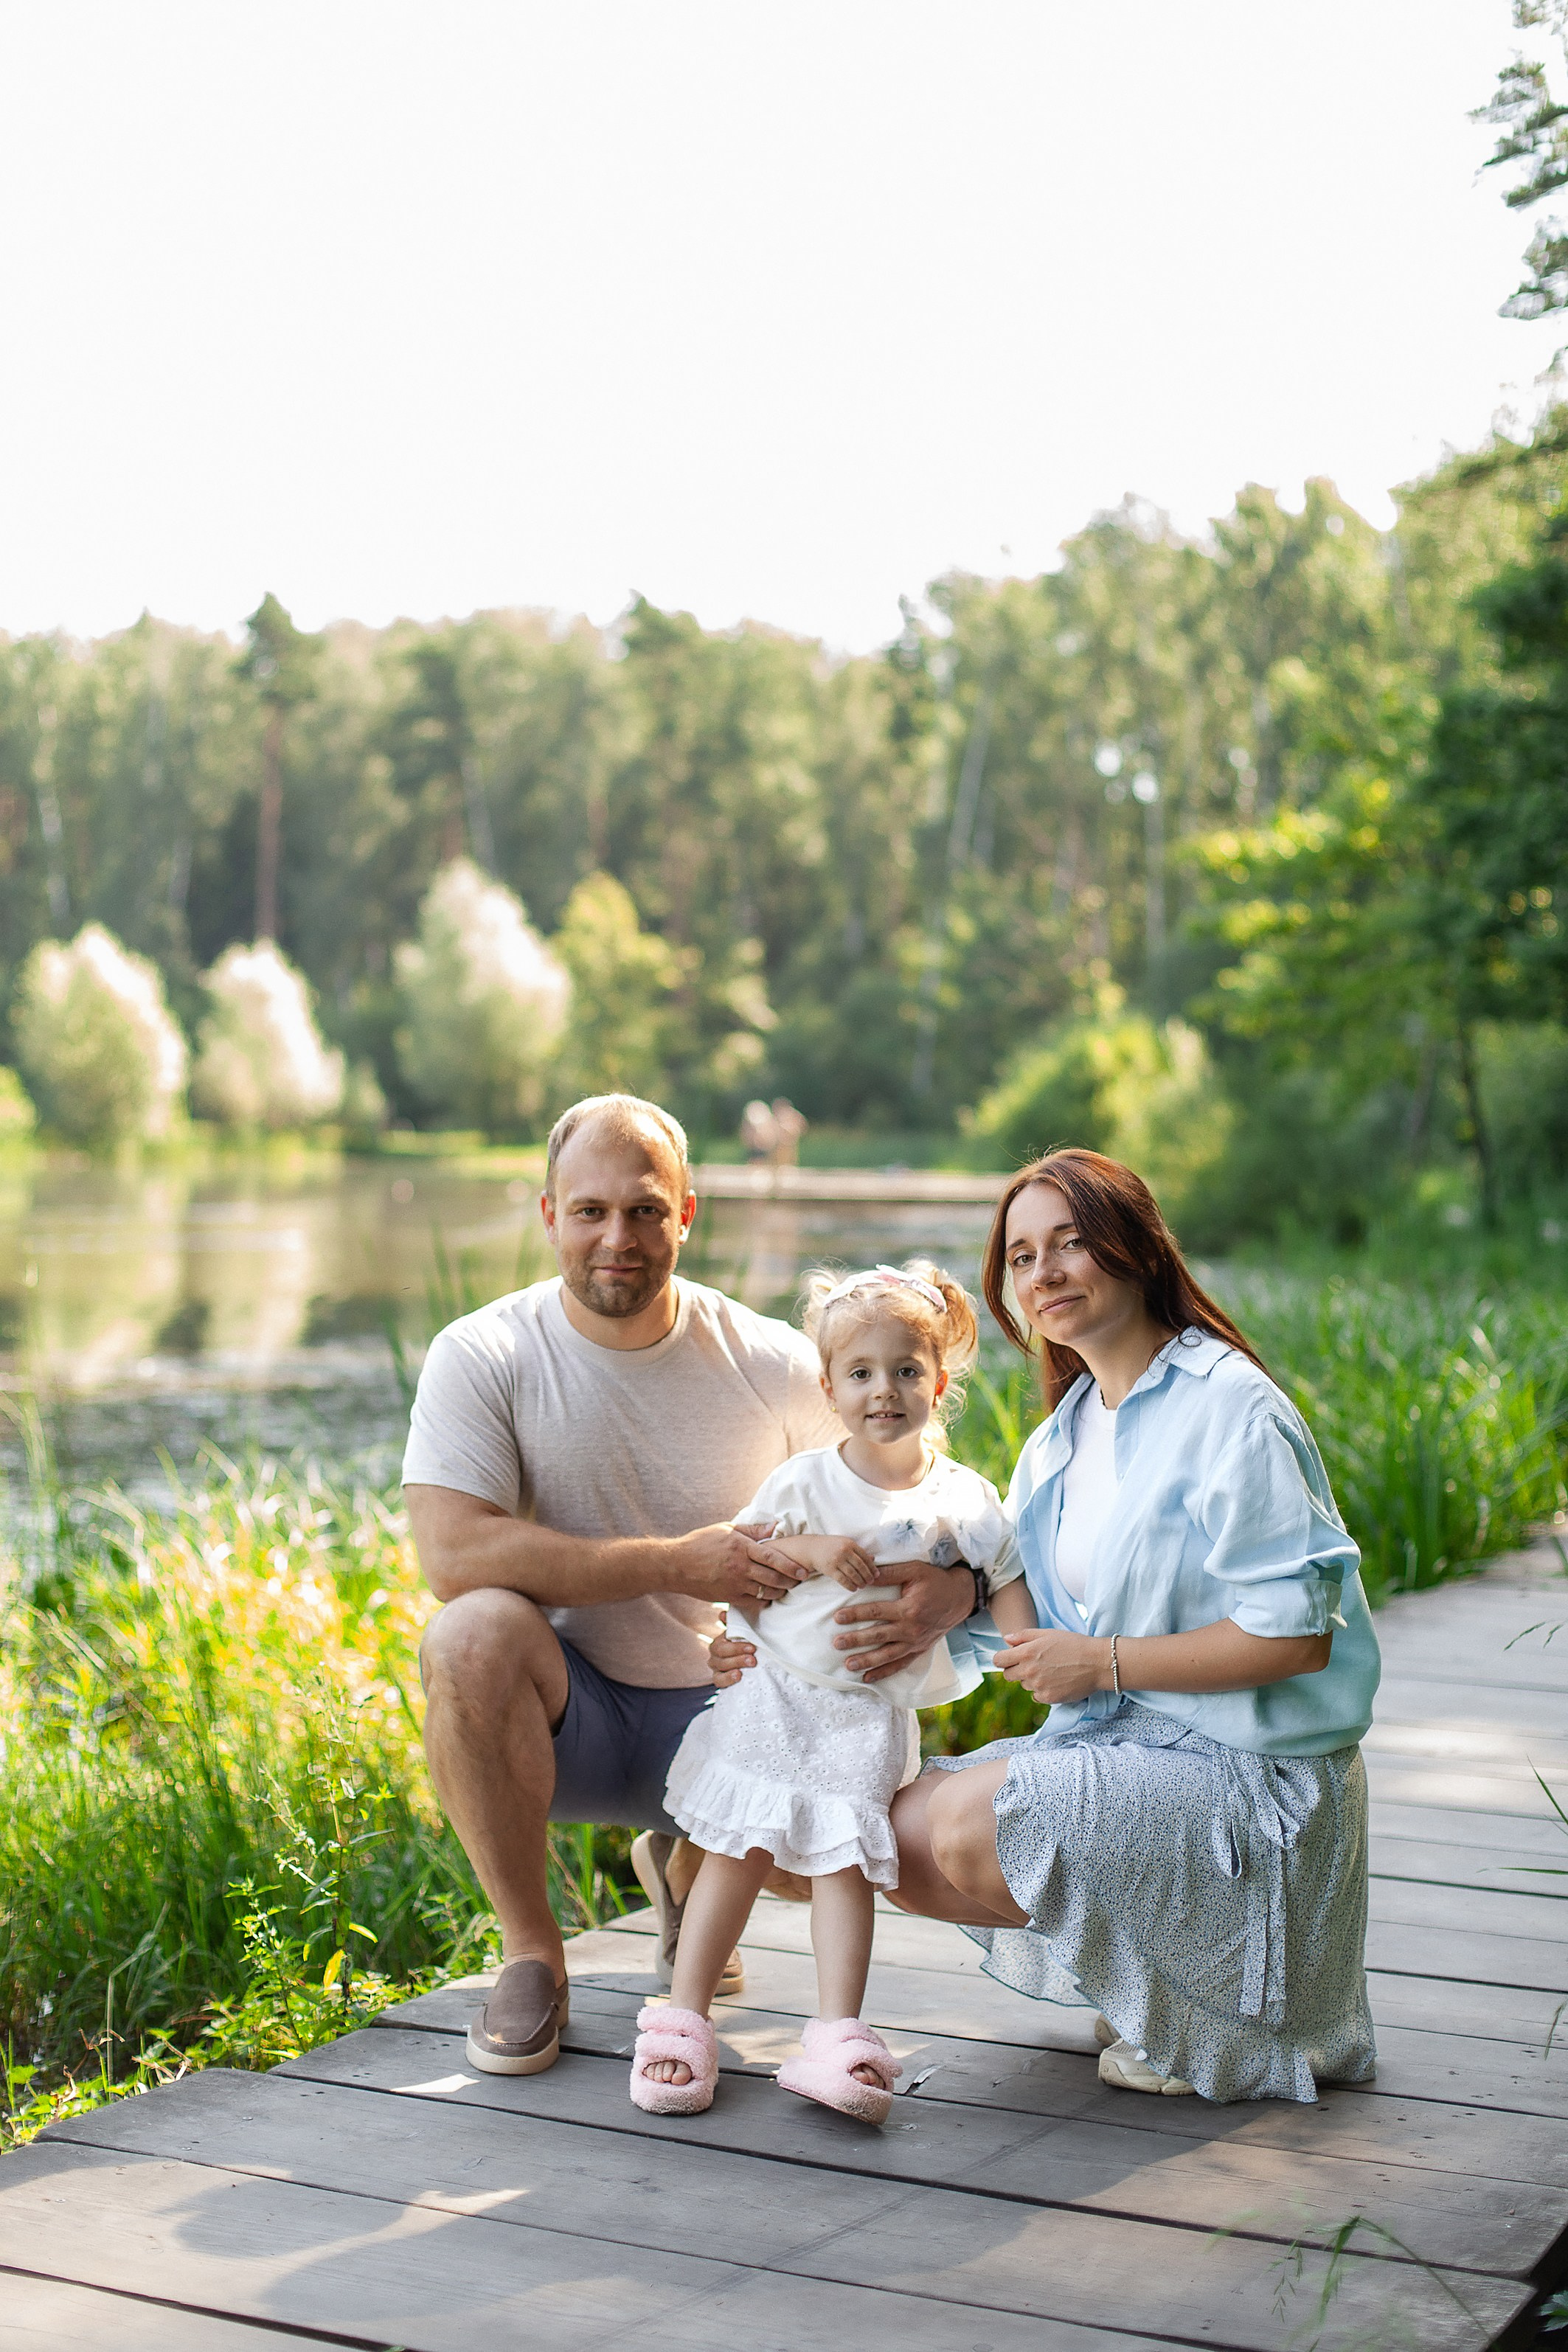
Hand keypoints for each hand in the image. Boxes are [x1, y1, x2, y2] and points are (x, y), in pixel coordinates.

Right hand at [667, 1521, 811, 1609]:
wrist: (677, 1565)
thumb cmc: (701, 1543)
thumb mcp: (726, 1529)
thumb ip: (752, 1530)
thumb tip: (775, 1527)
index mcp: (741, 1547)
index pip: (773, 1557)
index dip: (790, 1565)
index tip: (803, 1571)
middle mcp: (740, 1567)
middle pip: (773, 1577)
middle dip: (789, 1581)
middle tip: (800, 1581)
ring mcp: (734, 1584)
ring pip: (765, 1592)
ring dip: (779, 1592)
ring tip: (786, 1589)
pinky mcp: (728, 1597)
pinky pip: (752, 1604)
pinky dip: (763, 1602)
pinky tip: (768, 1598)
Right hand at [708, 1627, 756, 1687]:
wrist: (750, 1663)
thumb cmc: (746, 1645)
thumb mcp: (743, 1634)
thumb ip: (734, 1623)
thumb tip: (723, 1614)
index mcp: (719, 1642)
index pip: (723, 1644)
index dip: (737, 1647)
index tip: (752, 1648)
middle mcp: (715, 1655)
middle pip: (722, 1656)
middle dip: (738, 1657)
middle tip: (753, 1659)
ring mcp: (716, 1668)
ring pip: (721, 1667)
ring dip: (735, 1666)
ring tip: (748, 1667)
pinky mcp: (719, 1680)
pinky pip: (719, 1681)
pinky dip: (728, 1679)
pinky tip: (738, 1676)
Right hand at [773, 1533, 878, 1589]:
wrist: (811, 1548)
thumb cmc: (830, 1546)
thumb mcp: (845, 1544)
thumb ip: (858, 1551)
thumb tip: (873, 1559)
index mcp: (849, 1543)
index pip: (865, 1556)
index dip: (872, 1567)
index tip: (876, 1574)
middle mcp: (844, 1551)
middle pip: (860, 1566)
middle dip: (867, 1576)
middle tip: (871, 1582)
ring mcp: (836, 1560)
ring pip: (852, 1574)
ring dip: (860, 1582)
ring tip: (863, 1586)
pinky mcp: (829, 1569)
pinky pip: (842, 1580)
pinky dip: (850, 1585)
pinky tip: (854, 1589)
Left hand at [832, 1557, 973, 1683]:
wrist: (959, 1597)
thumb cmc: (935, 1581)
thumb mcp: (914, 1570)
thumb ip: (890, 1573)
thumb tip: (866, 1575)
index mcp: (909, 1608)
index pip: (876, 1612)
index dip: (856, 1614)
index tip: (838, 1617)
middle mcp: (911, 1629)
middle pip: (878, 1636)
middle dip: (856, 1640)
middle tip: (837, 1643)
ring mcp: (916, 1643)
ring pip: (887, 1655)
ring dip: (867, 1661)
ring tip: (848, 1665)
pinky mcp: (919, 1650)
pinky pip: (900, 1664)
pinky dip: (884, 1672)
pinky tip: (868, 1677)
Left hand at [993, 1628, 1111, 1703]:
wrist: (1097, 1663)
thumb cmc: (1073, 1644)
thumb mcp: (1048, 1633)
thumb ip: (1023, 1636)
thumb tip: (1006, 1640)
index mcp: (1026, 1652)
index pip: (999, 1660)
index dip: (1003, 1659)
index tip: (1011, 1658)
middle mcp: (1029, 1671)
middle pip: (1008, 1675)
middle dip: (1015, 1669)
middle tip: (1032, 1664)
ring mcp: (1038, 1686)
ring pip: (1024, 1685)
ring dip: (1031, 1679)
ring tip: (1050, 1671)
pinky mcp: (1048, 1698)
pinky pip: (1036, 1696)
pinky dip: (1042, 1690)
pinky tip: (1055, 1681)